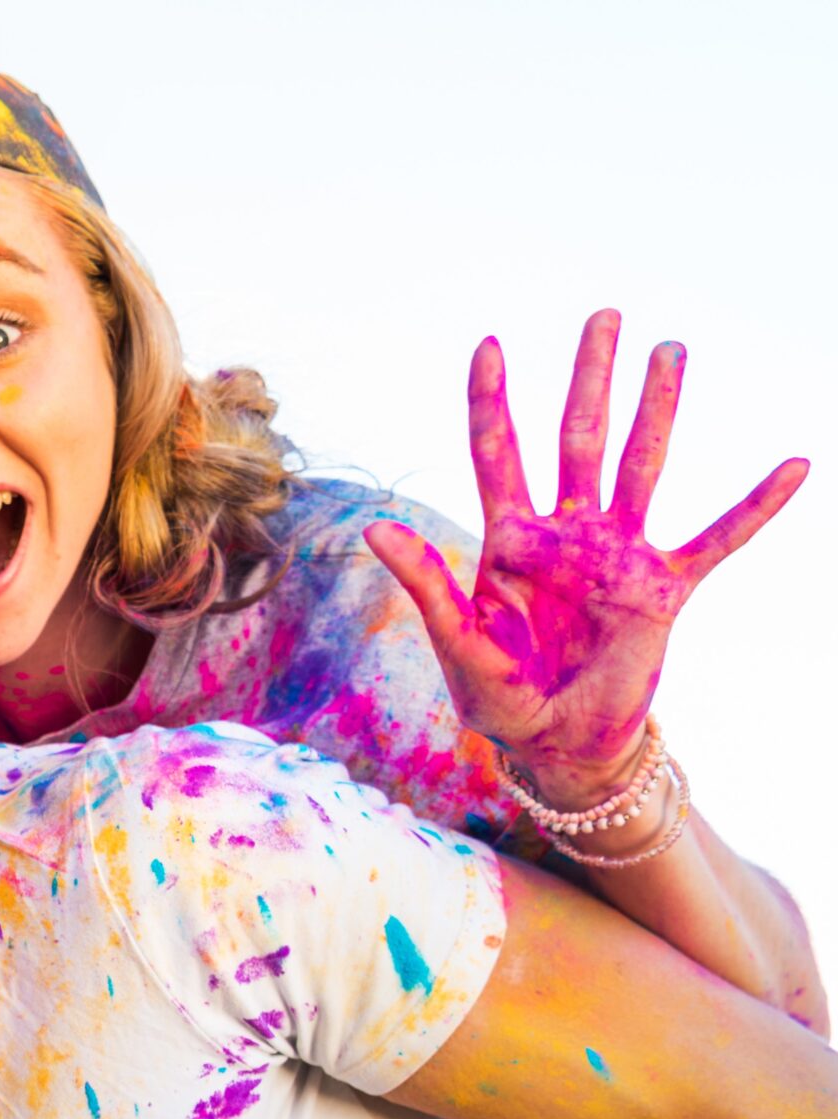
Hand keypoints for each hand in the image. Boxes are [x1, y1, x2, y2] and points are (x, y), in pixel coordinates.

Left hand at [366, 311, 808, 807]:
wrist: (558, 748)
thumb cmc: (500, 699)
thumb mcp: (456, 643)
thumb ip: (426, 585)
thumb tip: (378, 529)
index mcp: (509, 544)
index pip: (498, 455)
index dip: (491, 401)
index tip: (488, 344)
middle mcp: (567, 535)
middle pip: (579, 439)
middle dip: (589, 378)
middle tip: (603, 315)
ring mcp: (619, 555)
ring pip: (644, 464)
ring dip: (658, 408)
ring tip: (670, 349)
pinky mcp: (664, 589)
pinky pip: (719, 539)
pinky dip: (756, 507)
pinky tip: (797, 465)